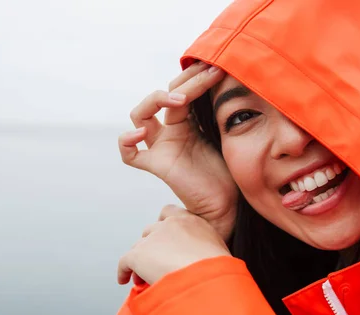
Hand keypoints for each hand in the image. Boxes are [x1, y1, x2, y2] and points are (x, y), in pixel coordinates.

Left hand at [117, 205, 231, 285]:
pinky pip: (125, 263)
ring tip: (143, 277)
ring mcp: (153, 238)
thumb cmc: (217, 270)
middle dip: (152, 247)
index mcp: (191, 220)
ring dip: (140, 261)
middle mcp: (170, 225)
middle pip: (151, 232)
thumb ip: (205, 248)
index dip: (163, 227)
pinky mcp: (139, 254)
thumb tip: (200, 260)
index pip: (169, 213)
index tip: (165, 241)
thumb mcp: (218, 251)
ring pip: (139, 248)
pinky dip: (124, 272)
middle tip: (155, 263)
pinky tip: (125, 280)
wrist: (208, 279)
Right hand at [119, 63, 237, 241]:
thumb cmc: (232, 169)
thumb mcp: (227, 132)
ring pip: (140, 115)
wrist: (230, 202)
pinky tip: (141, 134)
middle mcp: (170, 131)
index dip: (195, 77)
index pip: (181, 89)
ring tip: (180, 99)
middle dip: (185, 81)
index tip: (217, 68)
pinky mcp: (158, 166)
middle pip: (161, 95)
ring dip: (156, 100)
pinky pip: (130, 155)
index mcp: (187, 121)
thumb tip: (231, 78)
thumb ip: (219, 110)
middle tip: (210, 73)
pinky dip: (127, 142)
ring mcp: (161, 147)